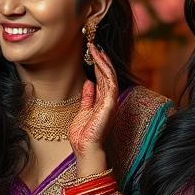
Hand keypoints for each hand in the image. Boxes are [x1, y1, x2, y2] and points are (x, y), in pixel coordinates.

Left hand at [68, 45, 118, 162]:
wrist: (86, 150)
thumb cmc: (84, 136)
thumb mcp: (83, 111)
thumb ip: (88, 97)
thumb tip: (89, 82)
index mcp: (103, 102)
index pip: (103, 79)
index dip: (99, 65)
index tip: (92, 52)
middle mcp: (109, 100)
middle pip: (107, 75)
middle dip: (101, 59)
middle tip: (94, 44)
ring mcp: (110, 102)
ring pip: (110, 76)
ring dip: (103, 61)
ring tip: (96, 48)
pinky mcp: (109, 105)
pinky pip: (110, 83)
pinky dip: (105, 70)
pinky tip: (99, 60)